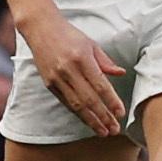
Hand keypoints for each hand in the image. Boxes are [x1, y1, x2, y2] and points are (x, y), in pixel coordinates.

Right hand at [22, 11, 125, 135]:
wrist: (40, 29)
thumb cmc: (69, 35)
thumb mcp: (91, 44)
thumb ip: (105, 61)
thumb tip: (121, 74)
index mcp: (82, 58)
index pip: (100, 85)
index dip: (111, 101)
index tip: (121, 113)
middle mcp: (68, 70)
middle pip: (89, 99)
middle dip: (103, 116)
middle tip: (115, 129)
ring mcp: (57, 78)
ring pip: (76, 105)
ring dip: (91, 120)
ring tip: (103, 131)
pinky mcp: (49, 84)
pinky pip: (66, 103)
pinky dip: (78, 114)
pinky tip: (88, 121)